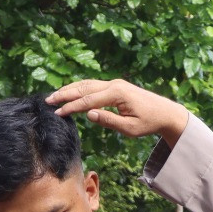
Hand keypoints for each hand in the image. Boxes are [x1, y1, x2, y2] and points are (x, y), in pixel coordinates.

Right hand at [45, 79, 190, 147]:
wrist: (164, 112)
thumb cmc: (149, 122)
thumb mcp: (129, 128)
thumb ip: (109, 121)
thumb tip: (88, 114)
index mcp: (117, 94)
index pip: (88, 100)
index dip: (71, 107)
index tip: (57, 113)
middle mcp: (114, 85)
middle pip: (84, 88)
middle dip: (65, 94)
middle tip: (48, 100)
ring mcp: (114, 84)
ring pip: (87, 84)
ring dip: (69, 89)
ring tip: (54, 96)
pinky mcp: (114, 86)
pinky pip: (93, 86)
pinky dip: (79, 89)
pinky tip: (70, 93)